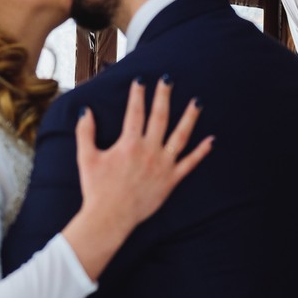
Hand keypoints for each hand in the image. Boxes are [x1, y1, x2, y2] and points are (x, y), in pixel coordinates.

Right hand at [76, 77, 213, 232]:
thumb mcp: (86, 158)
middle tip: (168, 80)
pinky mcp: (171, 181)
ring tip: (197, 102)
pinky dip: (202, 152)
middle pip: (160, 117)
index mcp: (129, 144)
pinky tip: (211, 140)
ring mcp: (162, 166)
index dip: (138, 94)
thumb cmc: (96, 189)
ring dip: (190, 118)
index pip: (135, 112)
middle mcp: (149, 151)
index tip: (141, 80)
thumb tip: (85, 111)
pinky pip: (190, 164)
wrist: (109, 218)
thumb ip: (85, 132)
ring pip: (180, 136)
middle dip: (164, 96)